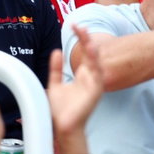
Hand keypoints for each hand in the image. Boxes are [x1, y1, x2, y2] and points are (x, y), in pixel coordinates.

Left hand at [47, 29, 104, 143]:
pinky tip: (92, 55)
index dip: (80, 39)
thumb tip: (56, 51)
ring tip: (86, 37)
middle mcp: (89, 78)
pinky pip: (98, 77)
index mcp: (82, 75)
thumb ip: (56, 69)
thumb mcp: (55, 84)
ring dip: (92, 50)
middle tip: (80, 27)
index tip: (75, 26)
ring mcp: (93, 85)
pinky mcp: (95, 93)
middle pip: (90, 55)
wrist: (62, 126)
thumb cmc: (60, 109)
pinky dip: (96, 65)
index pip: (83, 53)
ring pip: (96, 63)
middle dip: (86, 40)